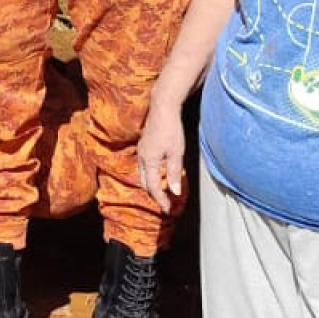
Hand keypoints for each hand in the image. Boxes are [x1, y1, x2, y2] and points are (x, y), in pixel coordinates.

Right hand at [135, 90, 186, 213]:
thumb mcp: (177, 153)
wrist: (162, 108)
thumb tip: (174, 192)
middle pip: (145, 183)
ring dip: (151, 185)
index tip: (168, 209)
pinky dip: (150, 175)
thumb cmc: (171, 129)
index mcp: (149, 161)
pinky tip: (159, 174)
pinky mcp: (144, 145)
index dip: (161, 200)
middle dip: (154, 195)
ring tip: (162, 192)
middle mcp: (142, 158)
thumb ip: (174, 173)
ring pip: (142, 174)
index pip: (153, 187)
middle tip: (164, 203)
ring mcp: (141, 151)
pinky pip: (144, 166)